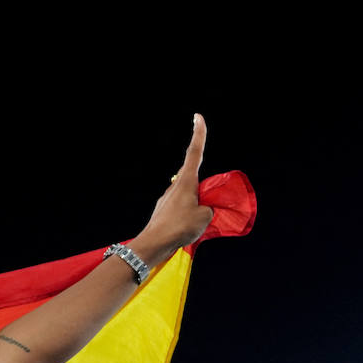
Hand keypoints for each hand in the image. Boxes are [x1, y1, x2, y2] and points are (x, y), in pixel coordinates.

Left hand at [137, 114, 215, 257]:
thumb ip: (209, 208)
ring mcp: (167, 199)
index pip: (195, 152)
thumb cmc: (179, 227)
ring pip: (190, 197)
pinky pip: (183, 209)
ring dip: (198, 207)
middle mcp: (175, 187)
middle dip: (206, 191)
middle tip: (208, 211)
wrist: (153, 244)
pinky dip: (190, 217)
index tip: (197, 117)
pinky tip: (189, 231)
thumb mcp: (205, 216)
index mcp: (185, 181)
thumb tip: (204, 210)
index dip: (199, 134)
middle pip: (195, 179)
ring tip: (197, 225)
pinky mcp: (164, 212)